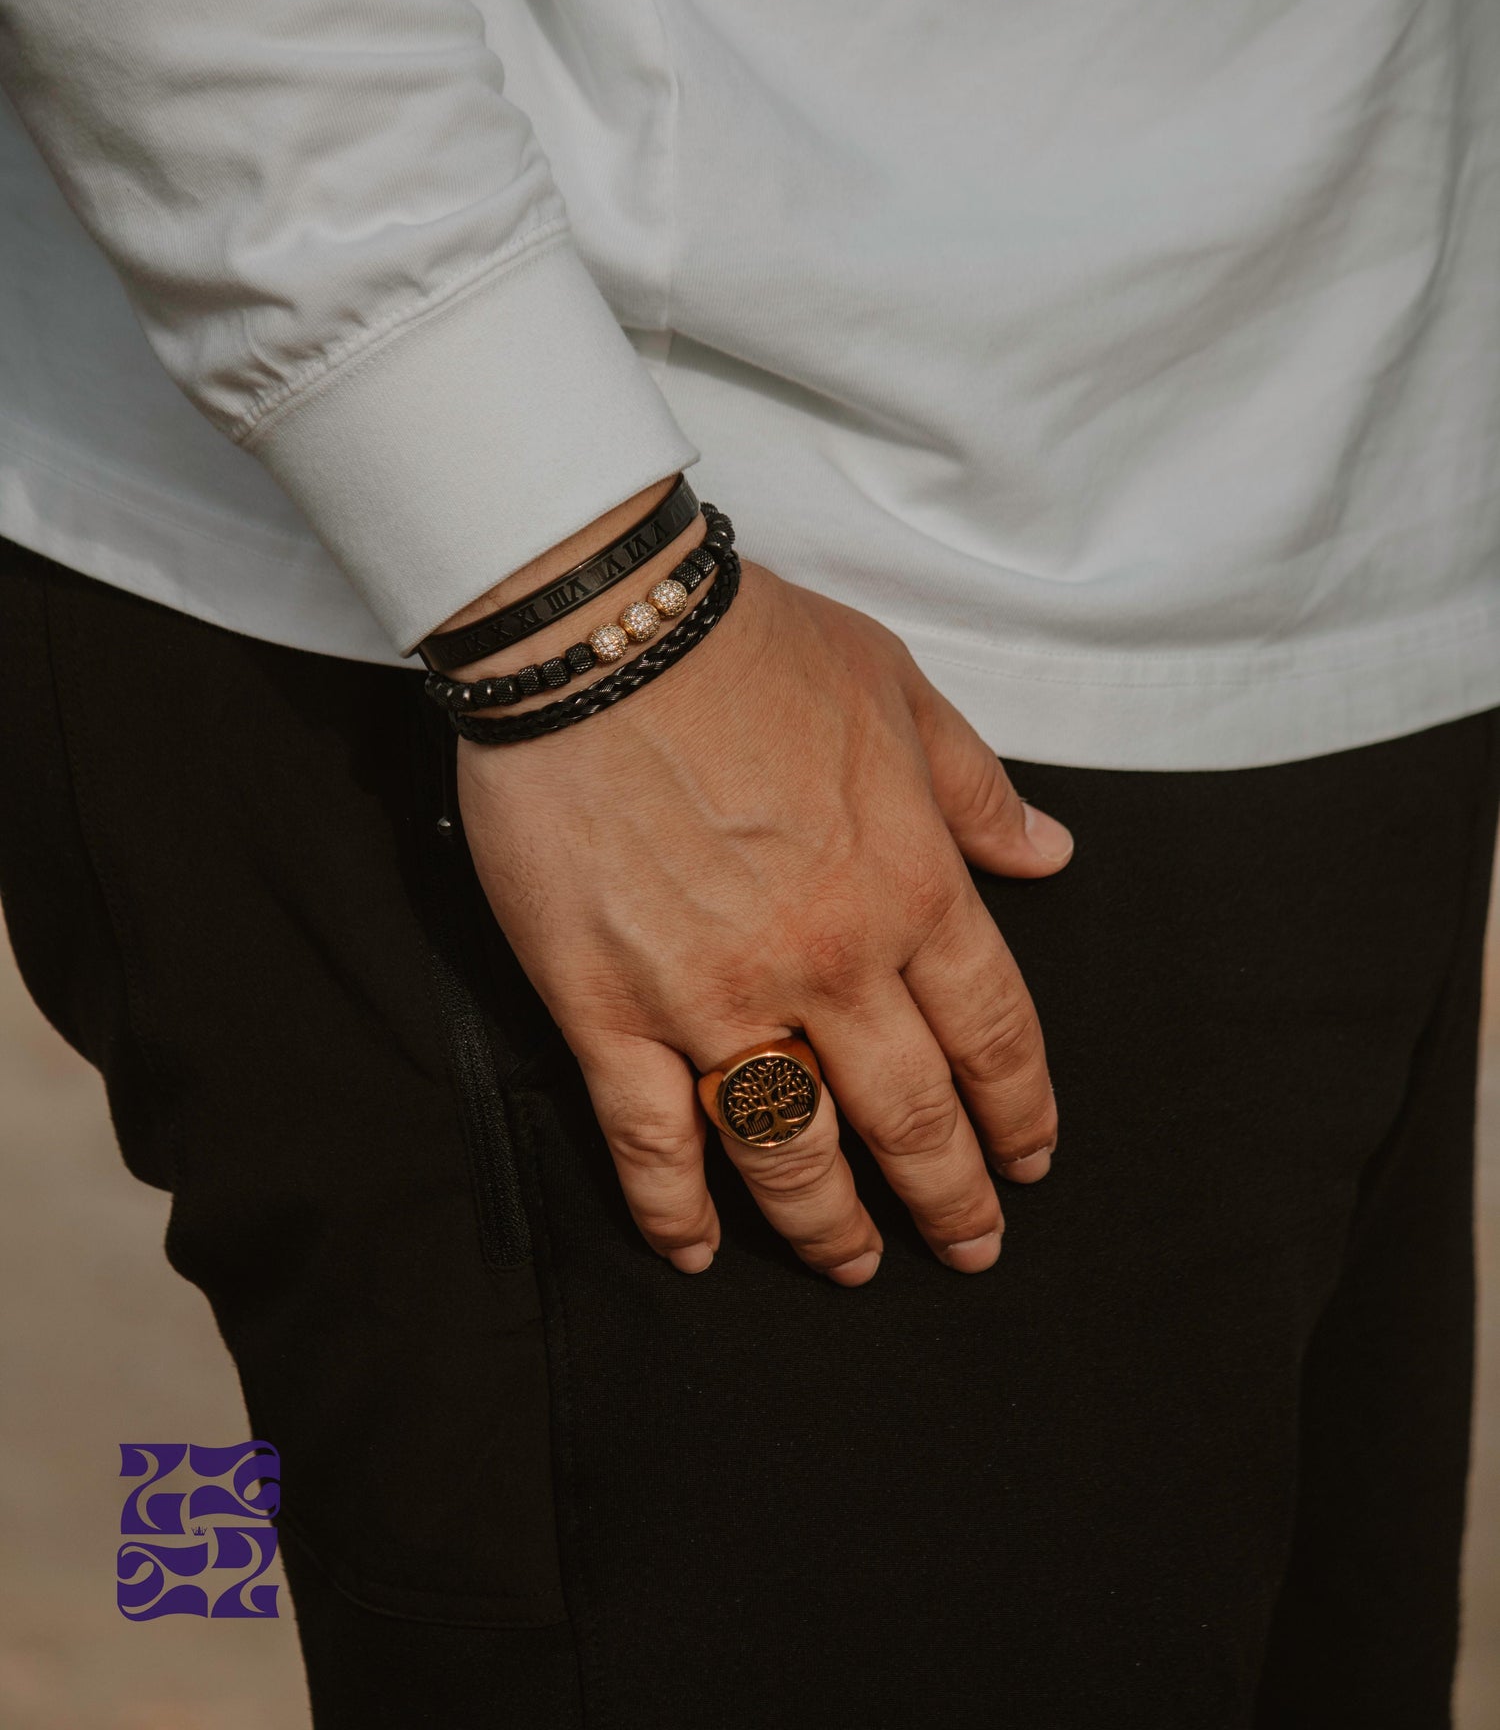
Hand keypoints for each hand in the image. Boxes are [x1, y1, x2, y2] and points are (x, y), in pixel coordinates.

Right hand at [456, 560, 1072, 1283]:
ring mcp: (713, 995)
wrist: (599, 629)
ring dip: (830, 1225)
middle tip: (970, 1245)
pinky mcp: (606, 1007)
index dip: (1019, 1112)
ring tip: (851, 1265)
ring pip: (789, 1149)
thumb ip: (975, 790)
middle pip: (909, 1115)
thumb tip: (1047, 854)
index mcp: (910, 886)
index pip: (992, 1035)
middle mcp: (827, 961)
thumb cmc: (750, 643)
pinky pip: (649, 1137)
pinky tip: (697, 1247)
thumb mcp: (896, 692)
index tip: (1030, 1159)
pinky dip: (674, 1207)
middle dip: (951, 1195)